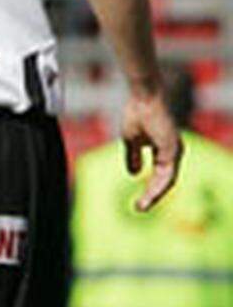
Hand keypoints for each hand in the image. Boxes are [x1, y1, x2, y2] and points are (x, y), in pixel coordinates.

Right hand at [122, 90, 182, 210]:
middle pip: (165, 181)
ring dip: (154, 196)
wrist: (143, 97)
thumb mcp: (131, 140)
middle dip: (152, 196)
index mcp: (164, 149)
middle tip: (139, 209)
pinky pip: (166, 174)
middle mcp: (173, 151)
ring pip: (167, 181)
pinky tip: (148, 196)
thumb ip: (133, 157)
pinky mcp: (172, 149)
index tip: (139, 202)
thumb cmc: (138, 113)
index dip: (150, 189)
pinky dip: (157, 187)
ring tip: (141, 207)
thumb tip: (134, 174)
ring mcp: (174, 150)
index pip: (160, 175)